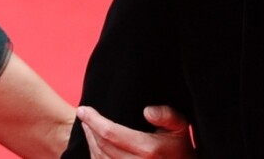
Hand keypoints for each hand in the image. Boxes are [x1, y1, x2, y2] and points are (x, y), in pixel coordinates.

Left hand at [77, 105, 195, 157]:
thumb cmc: (180, 149)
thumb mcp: (180, 128)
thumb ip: (166, 116)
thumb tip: (147, 111)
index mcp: (148, 150)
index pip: (111, 133)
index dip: (94, 120)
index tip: (83, 109)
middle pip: (102, 146)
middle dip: (90, 128)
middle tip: (84, 115)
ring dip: (90, 142)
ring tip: (87, 127)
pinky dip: (95, 156)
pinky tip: (94, 145)